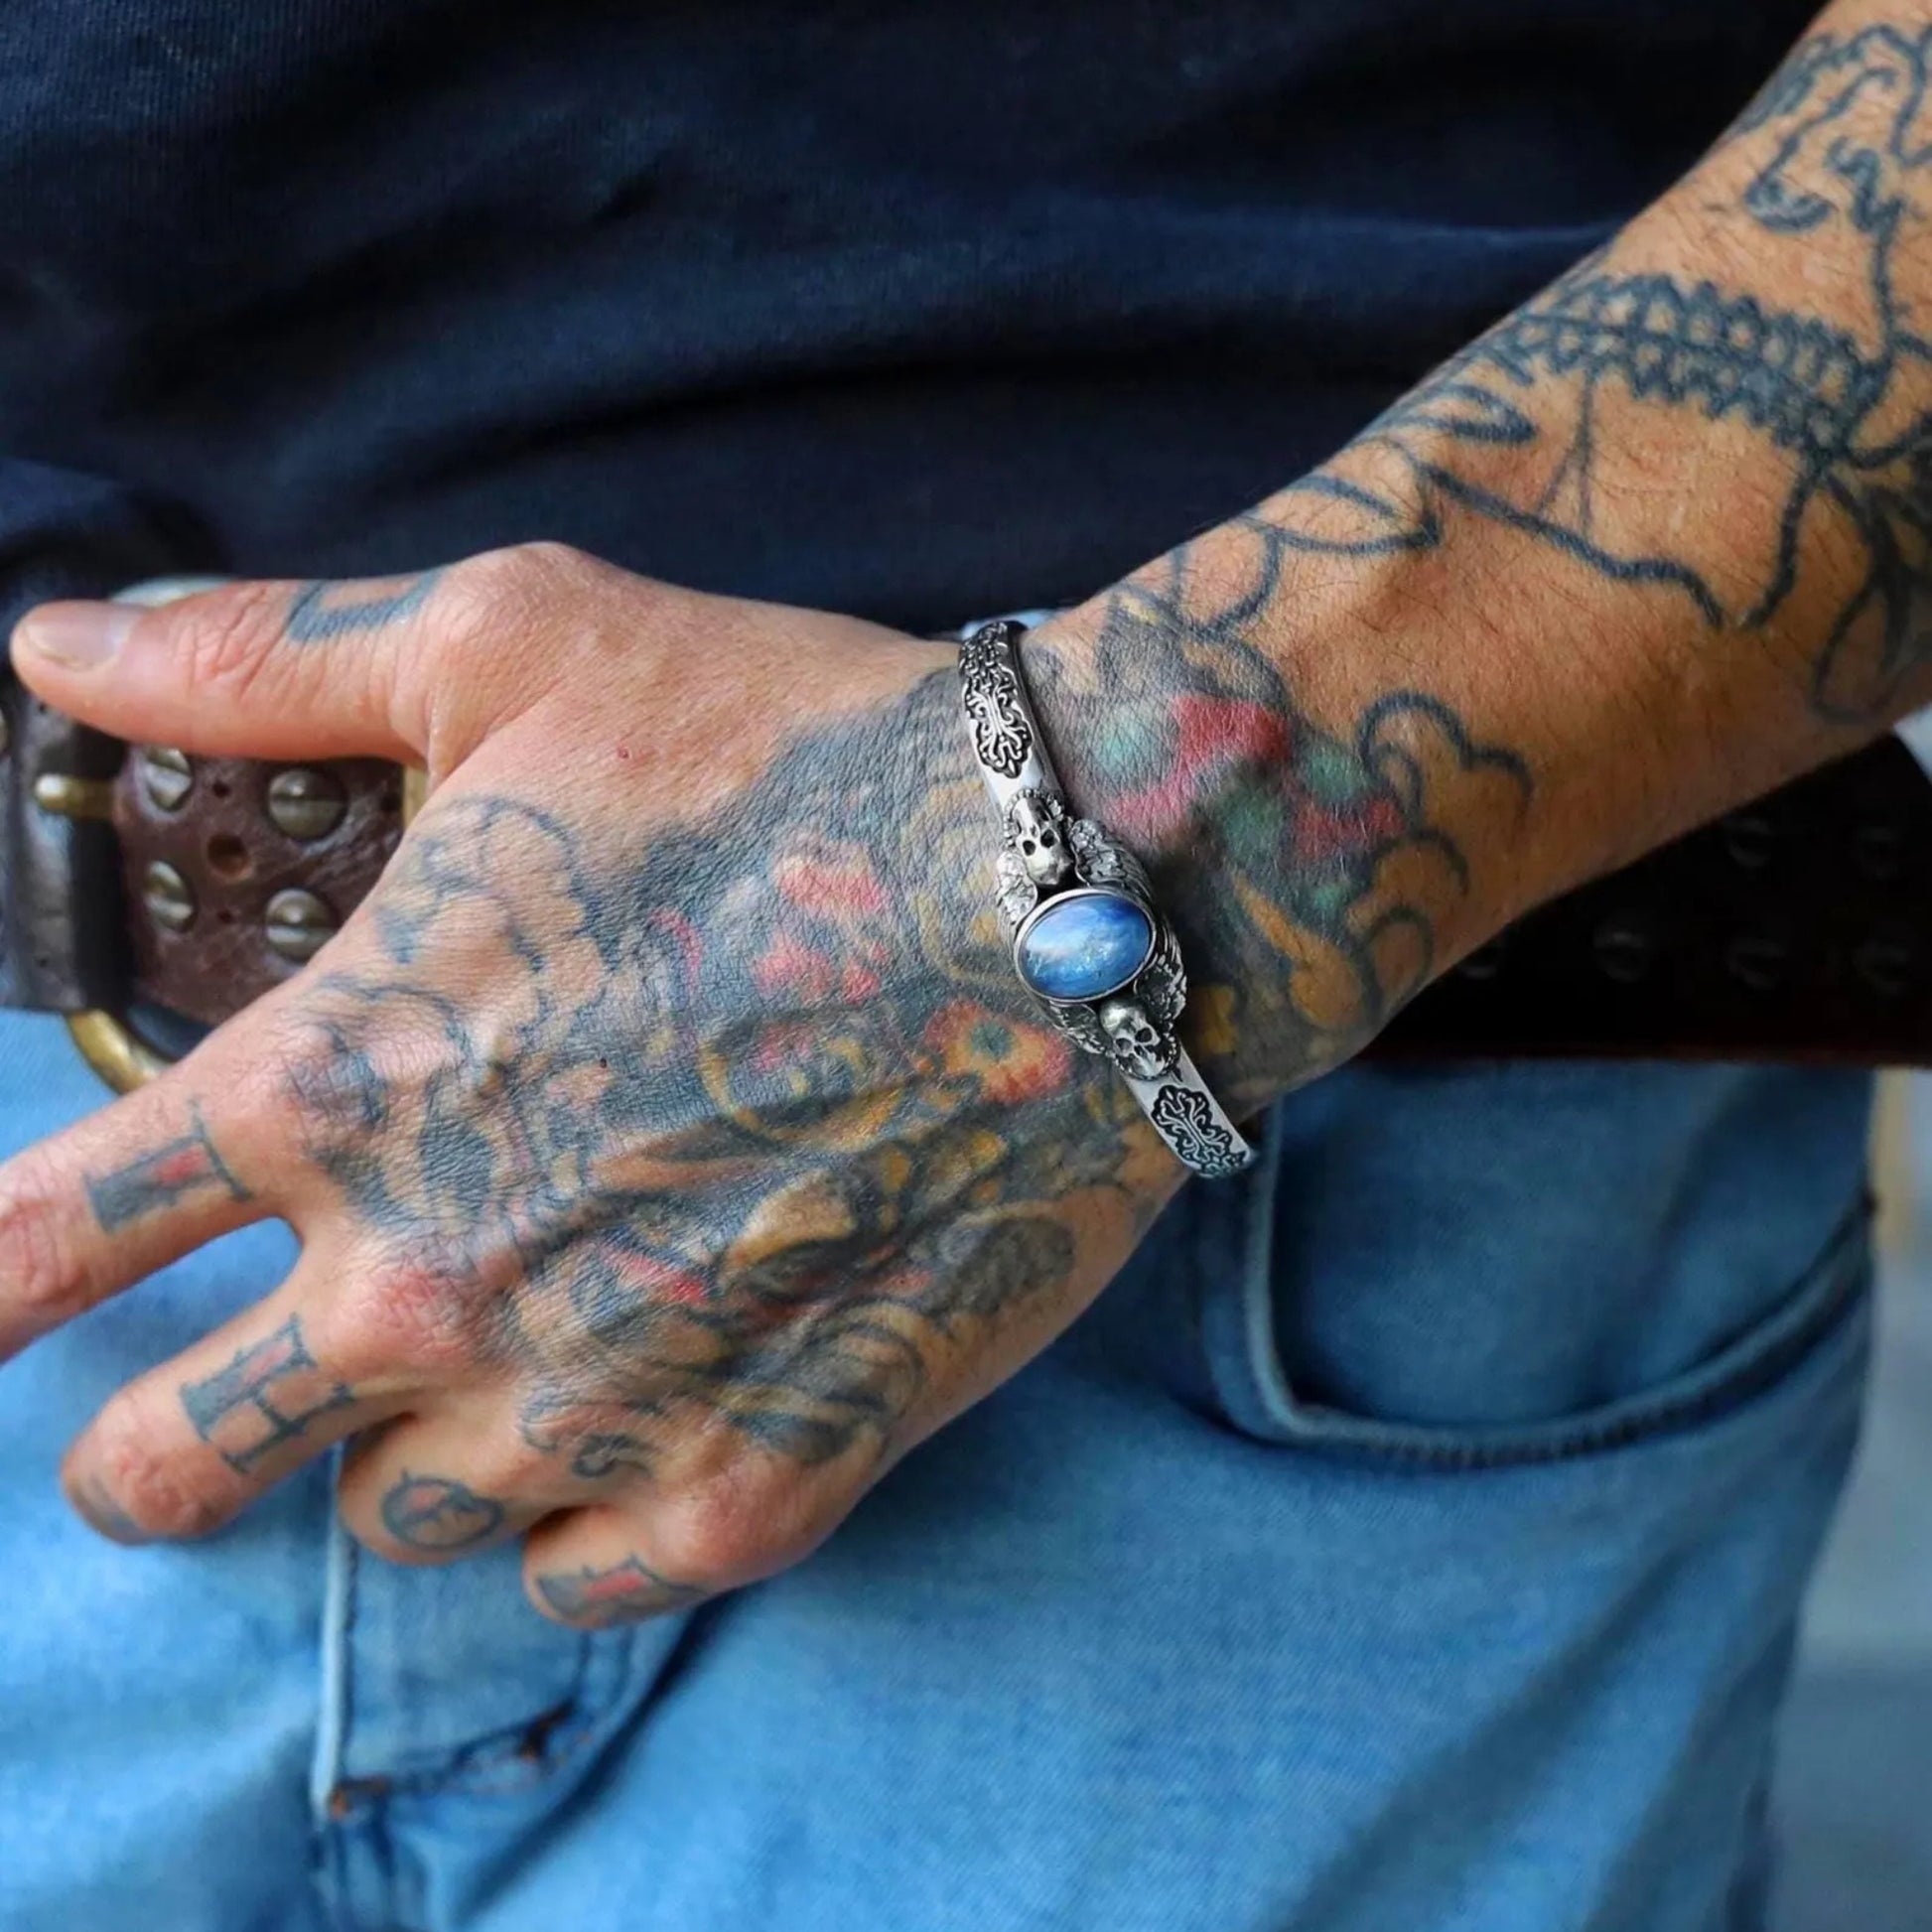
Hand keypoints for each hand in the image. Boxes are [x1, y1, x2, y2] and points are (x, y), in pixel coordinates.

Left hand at [3, 546, 1173, 1622]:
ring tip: (514, 1339)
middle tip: (231, 1382)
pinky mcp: (760, 1481)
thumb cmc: (799, 752)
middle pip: (161, 1471)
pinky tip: (637, 1414)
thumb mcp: (519, 643)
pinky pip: (581, 1584)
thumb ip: (258, 663)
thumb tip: (49, 645)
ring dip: (414, 1445)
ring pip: (391, 1523)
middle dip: (157, 1440)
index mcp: (339, 1083)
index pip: (40, 1244)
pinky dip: (581, 1519)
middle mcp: (433, 1280)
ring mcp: (599, 1406)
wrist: (1083, 892)